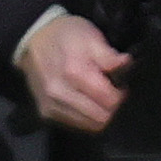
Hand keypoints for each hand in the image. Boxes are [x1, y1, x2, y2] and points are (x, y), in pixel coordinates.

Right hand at [17, 13, 129, 132]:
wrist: (34, 40)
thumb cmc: (68, 35)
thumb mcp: (92, 37)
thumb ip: (110, 56)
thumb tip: (126, 65)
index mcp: (74, 73)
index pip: (109, 101)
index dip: (121, 95)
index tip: (122, 86)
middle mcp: (60, 93)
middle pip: (100, 118)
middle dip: (113, 107)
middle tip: (113, 92)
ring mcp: (51, 105)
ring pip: (88, 125)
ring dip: (99, 114)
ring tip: (100, 96)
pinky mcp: (46, 112)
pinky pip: (74, 123)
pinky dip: (85, 117)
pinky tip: (87, 102)